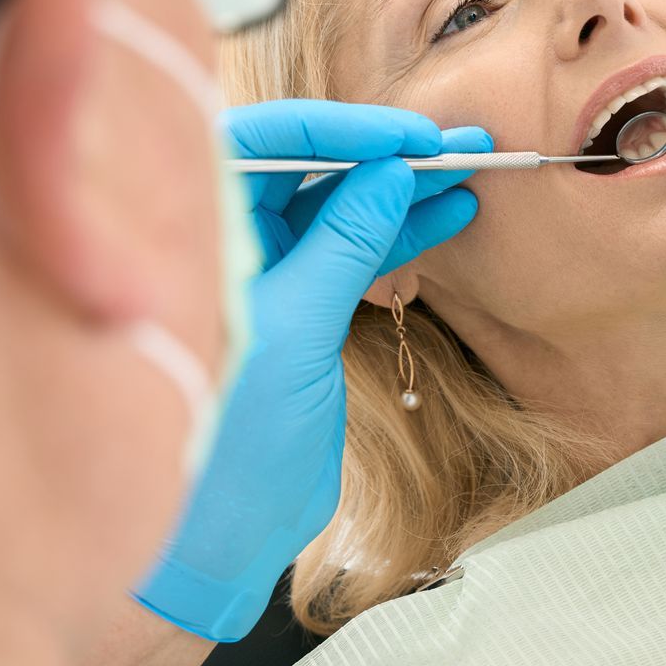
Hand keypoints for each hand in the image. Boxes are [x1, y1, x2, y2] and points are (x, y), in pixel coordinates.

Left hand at [135, 100, 486, 640]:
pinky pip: (353, 254)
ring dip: (403, 189)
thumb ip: (341, 243)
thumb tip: (390, 170)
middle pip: (305, 167)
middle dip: (382, 151)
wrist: (219, 538)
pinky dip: (402, 235)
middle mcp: (222, 242)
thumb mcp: (292, 330)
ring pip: (338, 209)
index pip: (263, 142)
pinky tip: (451, 215)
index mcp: (193, 233)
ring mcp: (264, 277)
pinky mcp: (301, 313)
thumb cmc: (225, 439)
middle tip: (457, 139)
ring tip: (472, 168)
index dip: (340, 127)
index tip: (410, 134)